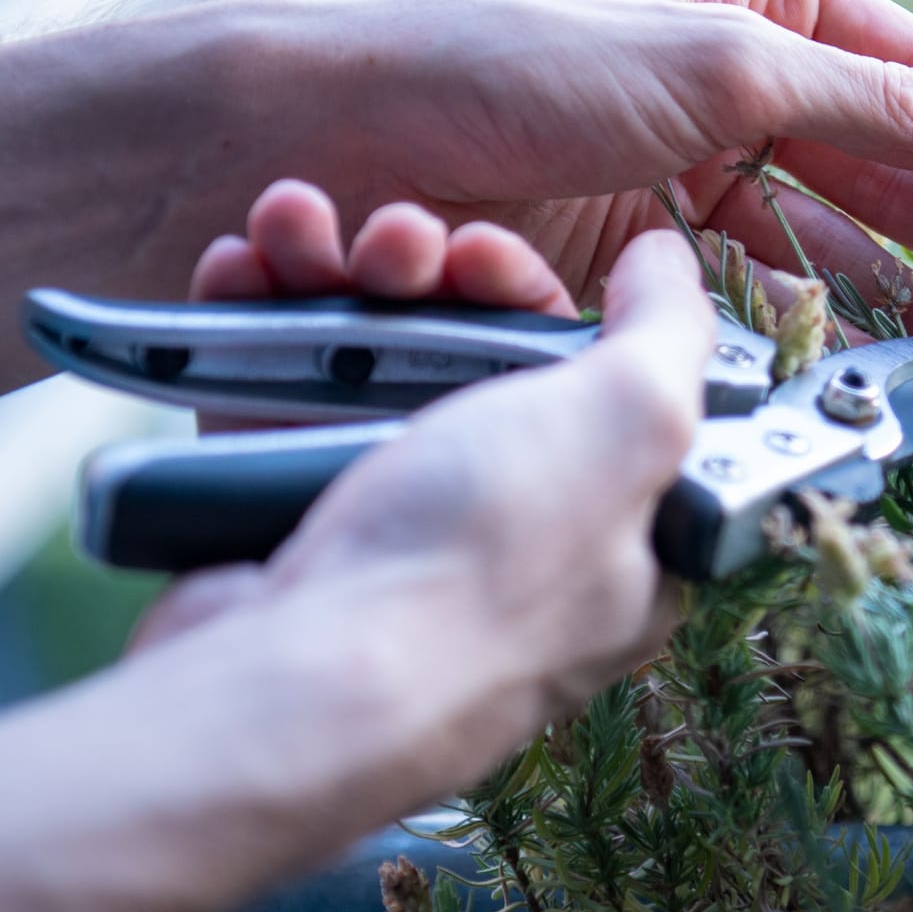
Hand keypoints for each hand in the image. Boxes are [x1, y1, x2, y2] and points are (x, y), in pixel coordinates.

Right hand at [139, 182, 710, 733]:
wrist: (296, 679)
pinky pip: (280, 406)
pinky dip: (258, 332)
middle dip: (429, 280)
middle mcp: (519, 537)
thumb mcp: (631, 420)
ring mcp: (402, 539)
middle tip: (393, 245)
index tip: (493, 261)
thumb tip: (671, 265)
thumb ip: (671, 332)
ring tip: (298, 232)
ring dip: (333, 284)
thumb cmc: (484, 560)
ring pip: (373, 371)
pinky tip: (241, 272)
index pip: (609, 388)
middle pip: (483, 363)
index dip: (550, 307)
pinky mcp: (298, 536)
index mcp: (623, 530)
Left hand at [308, 0, 912, 347]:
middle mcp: (742, 69)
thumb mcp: (717, 63)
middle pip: (898, 163)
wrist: (343, 143)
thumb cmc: (518, 56)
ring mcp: (701, 161)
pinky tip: (909, 360)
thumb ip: (872, 106)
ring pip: (847, 233)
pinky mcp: (659, 245)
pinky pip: (777, 282)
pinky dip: (841, 319)